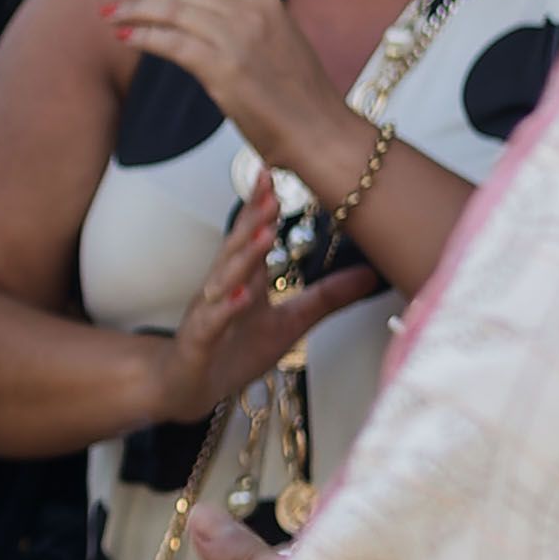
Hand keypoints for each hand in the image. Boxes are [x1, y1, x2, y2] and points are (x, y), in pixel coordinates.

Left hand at [109, 0, 353, 185]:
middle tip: (116, 0)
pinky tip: (127, 39)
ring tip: (111, 18)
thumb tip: (210, 19)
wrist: (322, 132)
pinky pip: (172, 43)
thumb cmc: (300, 99)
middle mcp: (254, 13)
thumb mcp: (280, 44)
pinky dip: (144, 38)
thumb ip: (250, 24)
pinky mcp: (225, 69)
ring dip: (135, 12)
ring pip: (173, 11)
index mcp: (267, 3)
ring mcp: (239, 39)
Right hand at [144, 198, 375, 431]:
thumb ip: (326, 297)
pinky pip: (213, 322)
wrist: (188, 387)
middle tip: (271, 191)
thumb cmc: (234, 352)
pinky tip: (243, 294)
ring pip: (224, 279)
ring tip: (265, 233)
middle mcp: (222, 289)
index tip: (272, 173)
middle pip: (237, 248)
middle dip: (253, 219)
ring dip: (244, 256)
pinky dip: (227, 307)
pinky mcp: (199, 342)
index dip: (260, 206)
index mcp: (243, 279)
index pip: (251, 236)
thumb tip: (369, 274)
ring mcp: (208, 314)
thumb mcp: (290, 323)